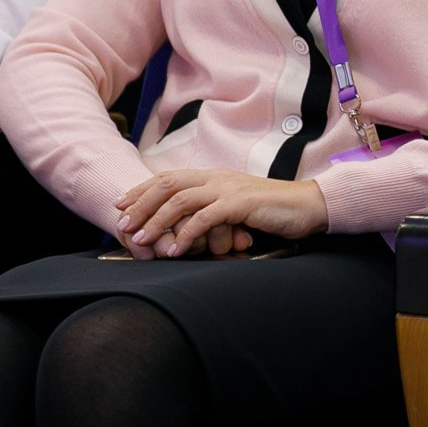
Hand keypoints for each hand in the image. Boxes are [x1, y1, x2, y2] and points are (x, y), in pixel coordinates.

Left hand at [115, 170, 327, 257]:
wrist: (307, 206)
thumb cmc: (272, 210)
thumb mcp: (235, 205)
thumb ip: (211, 207)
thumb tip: (183, 223)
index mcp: (214, 175)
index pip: (169, 178)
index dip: (141, 190)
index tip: (120, 205)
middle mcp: (217, 178)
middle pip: (168, 186)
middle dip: (140, 206)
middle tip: (121, 226)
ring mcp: (229, 189)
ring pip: (180, 201)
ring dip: (156, 222)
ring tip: (141, 241)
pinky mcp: (241, 204)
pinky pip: (205, 218)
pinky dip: (186, 235)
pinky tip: (176, 250)